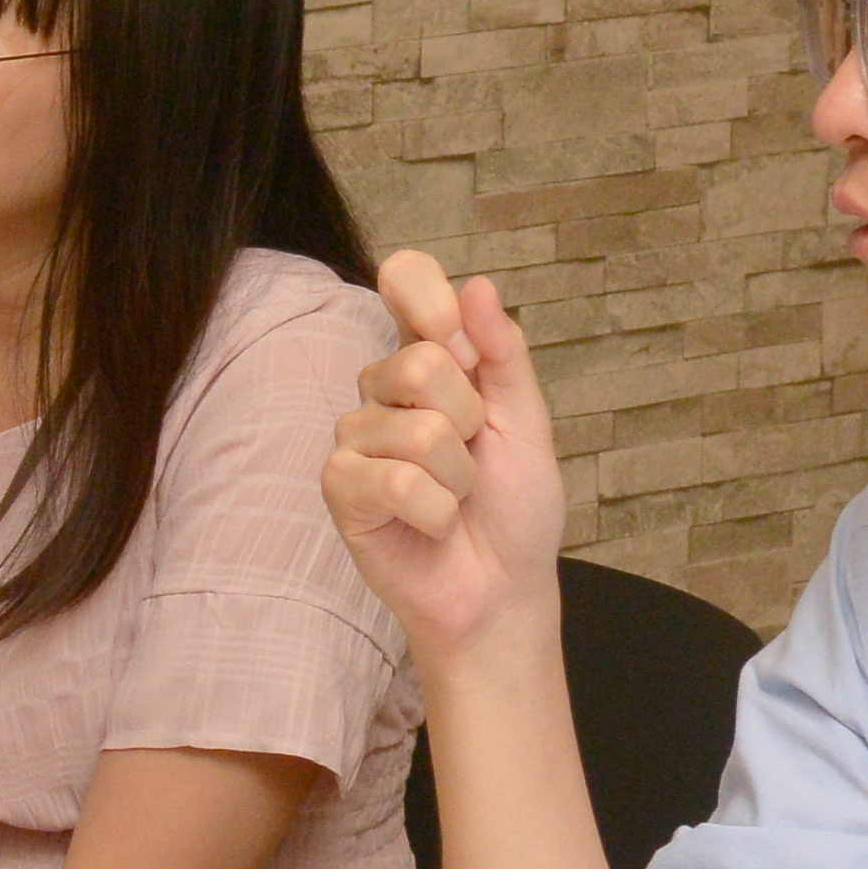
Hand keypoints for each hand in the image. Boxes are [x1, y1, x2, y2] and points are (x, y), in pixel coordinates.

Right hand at [326, 248, 567, 679]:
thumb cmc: (515, 507)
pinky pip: (393, 478)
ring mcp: (357, 437)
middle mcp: (385, 389)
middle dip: (471, 420)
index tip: (460, 341)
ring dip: (458, 478)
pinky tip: (431, 524)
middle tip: (475, 457)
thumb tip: (478, 285)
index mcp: (432, 357)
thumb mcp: (527, 424)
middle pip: (420, 361)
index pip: (405, 279)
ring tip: (455, 499)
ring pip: (418, 430)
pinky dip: (434, 510)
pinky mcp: (340, 487)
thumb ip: (504, 356)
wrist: (504, 589)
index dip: (430, 299)